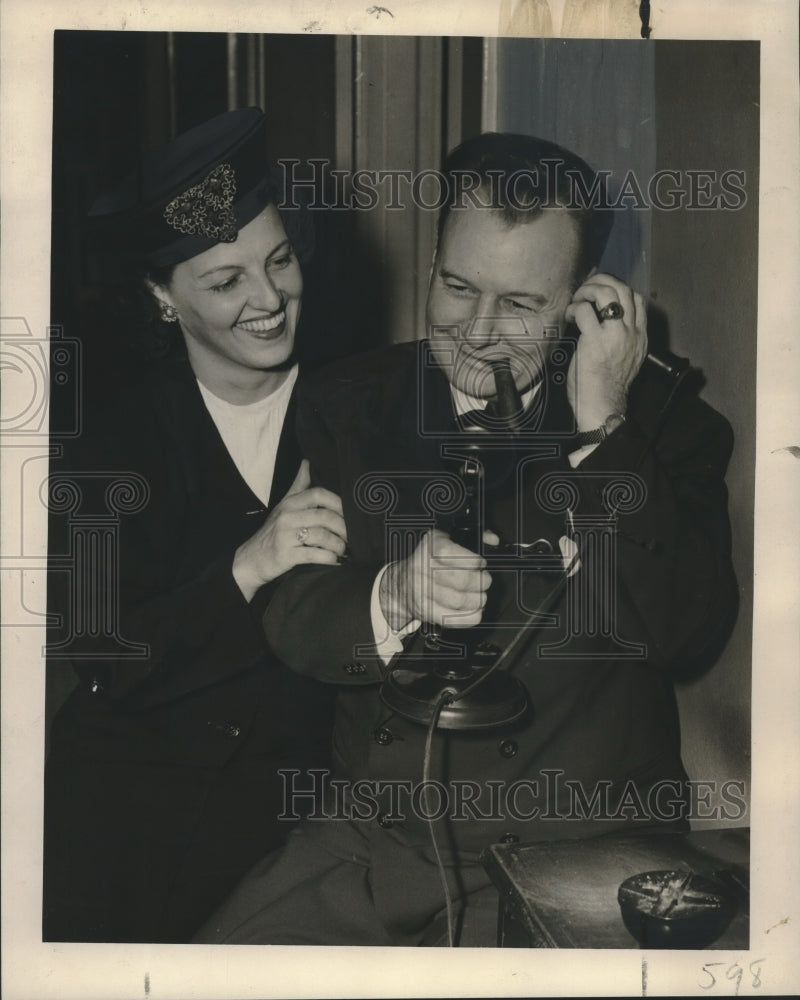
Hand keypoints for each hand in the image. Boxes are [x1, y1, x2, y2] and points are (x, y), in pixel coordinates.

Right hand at [233, 460, 347, 600]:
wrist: (250, 560)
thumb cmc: (272, 533)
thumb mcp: (282, 507)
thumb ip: (298, 487)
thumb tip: (307, 463)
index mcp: (289, 503)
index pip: (318, 494)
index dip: (338, 503)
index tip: (349, 514)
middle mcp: (286, 517)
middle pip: (324, 516)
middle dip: (343, 528)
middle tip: (350, 537)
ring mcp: (285, 536)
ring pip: (322, 536)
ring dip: (338, 545)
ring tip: (342, 550)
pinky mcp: (285, 555)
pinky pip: (314, 554)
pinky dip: (329, 558)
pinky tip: (334, 560)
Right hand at [379, 528, 497, 630]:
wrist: (401, 584)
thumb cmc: (428, 561)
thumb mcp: (444, 540)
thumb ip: (471, 538)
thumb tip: (492, 540)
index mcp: (430, 547)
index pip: (451, 553)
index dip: (473, 560)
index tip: (480, 564)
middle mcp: (423, 568)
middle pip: (460, 580)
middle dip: (480, 582)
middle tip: (484, 580)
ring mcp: (422, 591)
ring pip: (459, 601)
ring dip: (477, 600)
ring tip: (480, 596)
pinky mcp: (425, 610)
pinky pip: (452, 619)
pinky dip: (469, 617)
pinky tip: (474, 610)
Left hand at [563, 273, 647, 430]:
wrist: (603, 406)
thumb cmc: (606, 387)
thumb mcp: (624, 359)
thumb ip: (620, 338)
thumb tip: (601, 320)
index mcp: (640, 336)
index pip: (637, 299)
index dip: (617, 287)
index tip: (600, 291)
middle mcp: (631, 332)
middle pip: (623, 289)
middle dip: (602, 282)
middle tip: (585, 289)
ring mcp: (615, 334)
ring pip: (607, 293)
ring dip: (588, 290)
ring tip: (577, 300)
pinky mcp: (595, 340)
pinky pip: (585, 310)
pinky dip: (575, 308)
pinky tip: (570, 316)